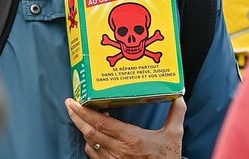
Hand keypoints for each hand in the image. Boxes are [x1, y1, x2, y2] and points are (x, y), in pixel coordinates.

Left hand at [64, 97, 185, 158]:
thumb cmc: (167, 158)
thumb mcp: (174, 135)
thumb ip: (176, 113)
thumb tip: (179, 96)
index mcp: (131, 138)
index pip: (101, 123)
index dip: (84, 112)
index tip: (74, 102)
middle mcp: (118, 150)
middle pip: (90, 132)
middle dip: (77, 117)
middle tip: (69, 105)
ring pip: (90, 144)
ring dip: (85, 130)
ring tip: (83, 118)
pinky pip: (95, 156)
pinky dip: (91, 145)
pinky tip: (94, 137)